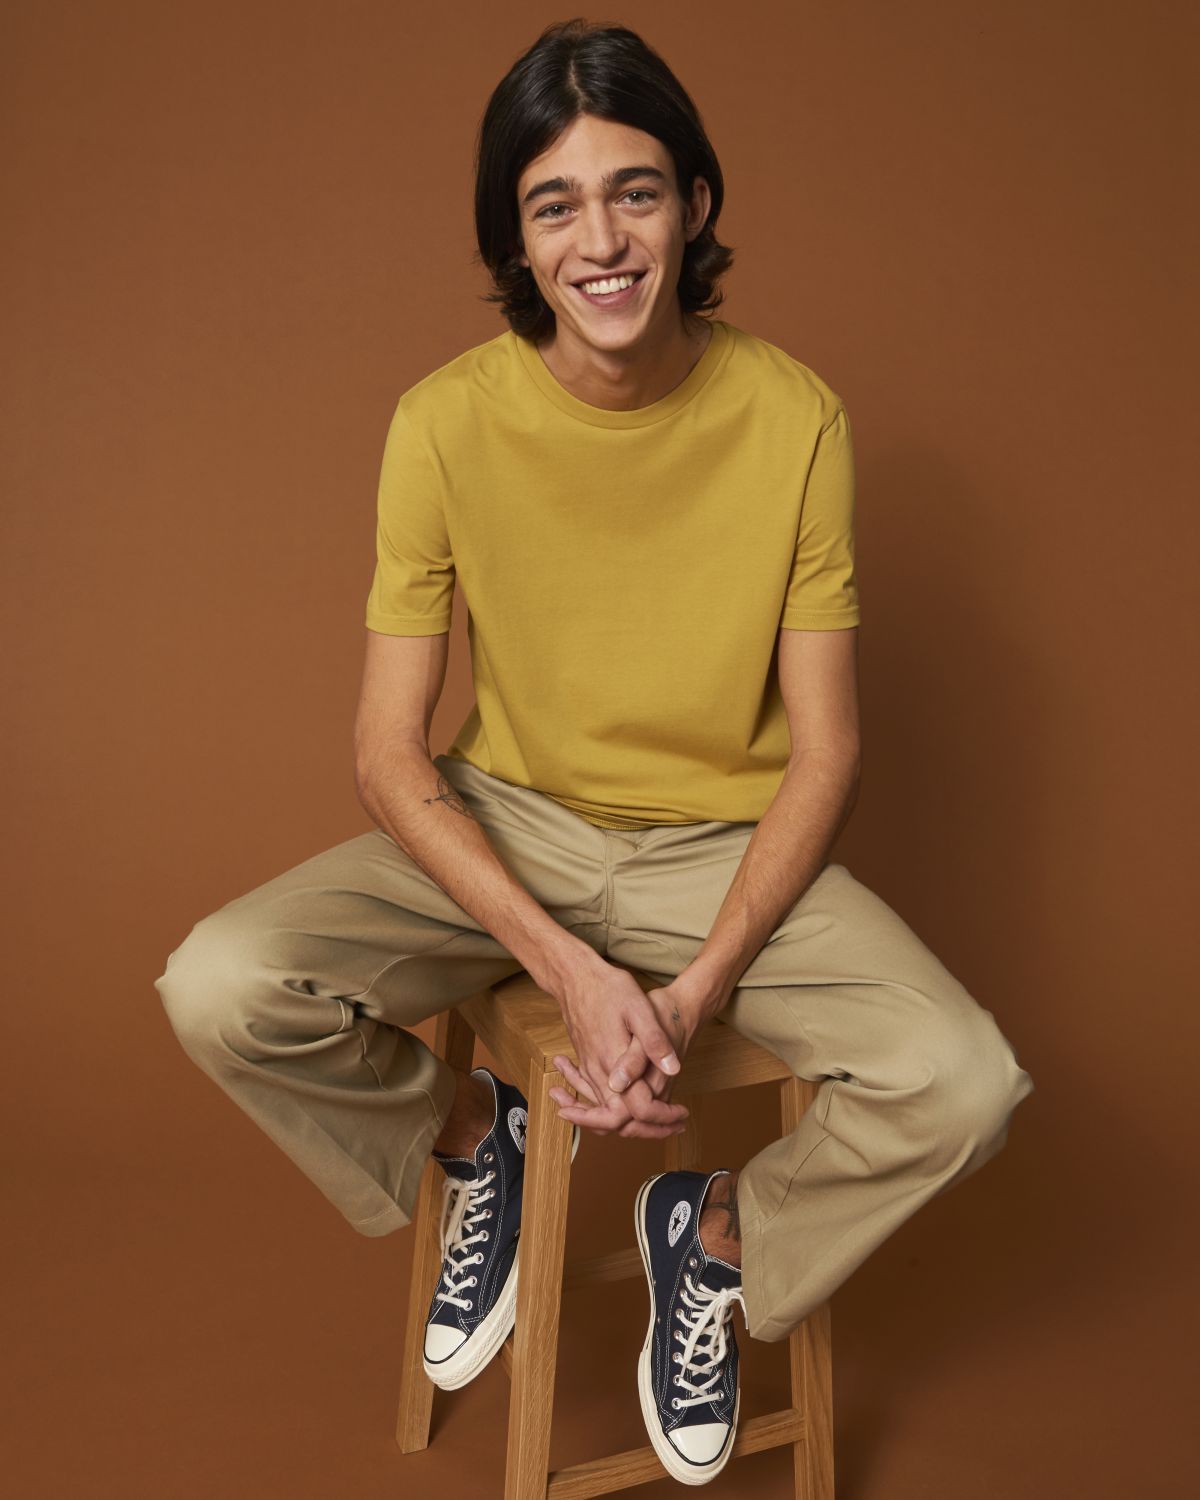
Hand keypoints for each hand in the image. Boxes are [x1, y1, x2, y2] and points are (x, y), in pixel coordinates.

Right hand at [547, 959, 690, 1139]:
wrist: (574, 978)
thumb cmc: (608, 989)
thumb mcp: (638, 1008)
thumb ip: (654, 1041)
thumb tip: (673, 1068)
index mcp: (613, 1064)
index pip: (635, 1111)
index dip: (661, 1118)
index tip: (681, 1114)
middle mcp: (598, 1074)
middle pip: (619, 1122)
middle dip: (649, 1129)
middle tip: (677, 1125)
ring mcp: (590, 1070)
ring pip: (607, 1113)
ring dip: (635, 1122)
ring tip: (665, 1119)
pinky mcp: (587, 1064)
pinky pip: (599, 1098)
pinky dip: (619, 1108)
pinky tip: (638, 1103)